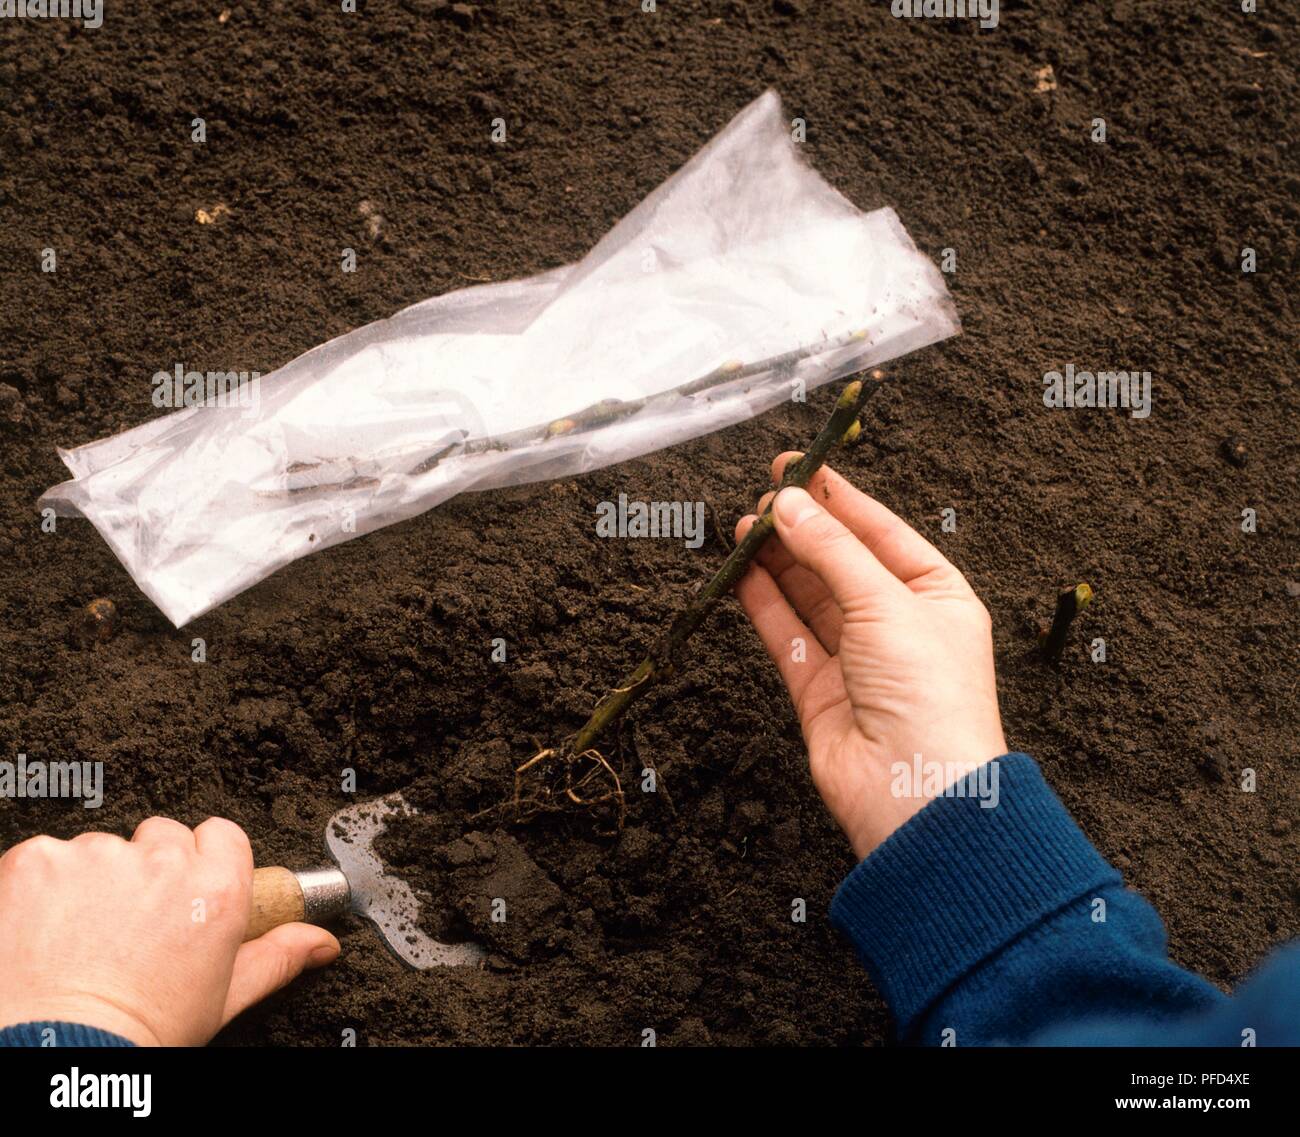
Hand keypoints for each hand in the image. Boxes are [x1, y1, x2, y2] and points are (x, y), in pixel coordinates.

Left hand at [0, 817, 339, 1045]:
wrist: (55, 1053)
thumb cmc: (140, 1033)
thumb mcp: (221, 998)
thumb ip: (277, 957)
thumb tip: (320, 943)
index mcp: (216, 888)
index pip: (221, 836)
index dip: (202, 862)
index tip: (186, 889)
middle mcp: (163, 862)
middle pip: (162, 837)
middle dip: (149, 870)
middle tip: (130, 923)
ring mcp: (97, 857)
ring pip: (103, 848)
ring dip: (94, 880)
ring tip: (81, 936)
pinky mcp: (39, 860)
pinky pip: (45, 855)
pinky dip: (42, 886)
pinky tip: (45, 928)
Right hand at [735, 456, 1006, 857]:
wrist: (916, 793)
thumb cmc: (930, 697)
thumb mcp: (886, 601)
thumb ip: (831, 549)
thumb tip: (787, 505)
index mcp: (938, 596)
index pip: (882, 532)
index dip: (838, 498)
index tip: (798, 466)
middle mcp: (898, 626)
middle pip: (841, 561)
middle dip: (803, 527)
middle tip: (762, 496)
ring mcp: (858, 660)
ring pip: (809, 597)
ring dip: (777, 561)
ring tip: (743, 526)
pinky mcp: (820, 692)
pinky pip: (787, 636)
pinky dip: (763, 603)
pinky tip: (741, 572)